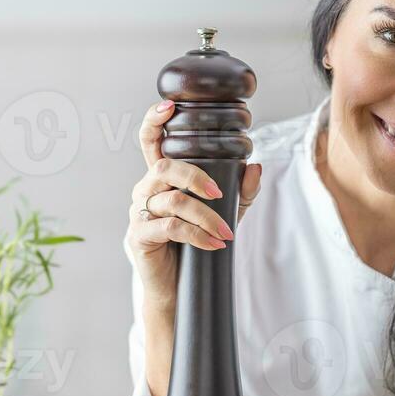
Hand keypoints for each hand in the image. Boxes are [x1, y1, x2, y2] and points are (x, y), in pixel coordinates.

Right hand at [124, 99, 263, 395]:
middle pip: (163, 167)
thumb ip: (241, 190)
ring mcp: (139, 214)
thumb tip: (255, 166)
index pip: (152, 142)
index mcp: (161, 178)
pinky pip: (168, 227)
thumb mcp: (226, 214)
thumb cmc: (197, 245)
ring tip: (227, 233)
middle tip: (221, 193)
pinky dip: (197, 234)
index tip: (170, 106)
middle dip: (195, 175)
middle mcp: (146, 190)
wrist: (179, 289)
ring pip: (170, 200)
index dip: (156, 121)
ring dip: (204, 215)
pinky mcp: (139, 238)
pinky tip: (215, 244)